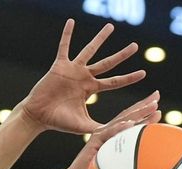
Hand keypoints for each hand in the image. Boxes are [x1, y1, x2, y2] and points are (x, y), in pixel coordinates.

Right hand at [16, 19, 147, 133]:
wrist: (38, 116)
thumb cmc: (59, 122)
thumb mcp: (85, 126)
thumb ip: (102, 129)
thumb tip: (120, 132)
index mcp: (91, 89)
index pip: (114, 82)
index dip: (128, 78)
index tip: (143, 73)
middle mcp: (84, 77)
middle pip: (107, 63)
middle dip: (122, 55)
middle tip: (135, 46)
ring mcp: (72, 70)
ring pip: (89, 50)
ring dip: (100, 38)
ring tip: (111, 27)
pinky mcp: (60, 66)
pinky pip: (64, 47)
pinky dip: (67, 34)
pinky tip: (71, 22)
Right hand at [59, 94, 160, 168]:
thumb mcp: (115, 163)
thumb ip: (126, 157)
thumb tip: (145, 160)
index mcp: (113, 134)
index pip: (130, 118)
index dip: (142, 109)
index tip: (156, 101)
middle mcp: (107, 131)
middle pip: (128, 115)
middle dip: (143, 104)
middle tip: (157, 96)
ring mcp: (101, 135)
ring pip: (122, 121)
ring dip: (138, 112)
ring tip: (152, 105)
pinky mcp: (94, 143)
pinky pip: (108, 135)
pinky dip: (119, 128)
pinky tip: (130, 123)